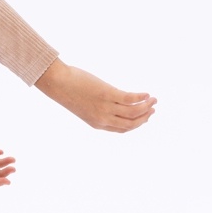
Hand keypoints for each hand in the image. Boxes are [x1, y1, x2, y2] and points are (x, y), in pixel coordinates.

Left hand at [35, 58, 156, 131]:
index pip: (122, 129)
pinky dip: (140, 97)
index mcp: (97, 124)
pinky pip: (129, 98)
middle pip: (131, 124)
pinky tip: (146, 93)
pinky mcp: (107, 94)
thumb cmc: (68, 91)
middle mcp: (103, 118)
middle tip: (153, 109)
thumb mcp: (83, 105)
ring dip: (146, 107)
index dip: (135, 125)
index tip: (144, 117)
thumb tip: (108, 100)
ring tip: (153, 99)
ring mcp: (105, 107)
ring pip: (133, 112)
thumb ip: (96, 108)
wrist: (57, 83)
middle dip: (145, 118)